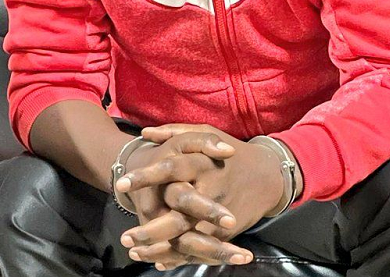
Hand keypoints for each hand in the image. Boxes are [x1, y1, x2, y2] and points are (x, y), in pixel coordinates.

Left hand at [118, 124, 283, 270]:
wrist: (268, 176)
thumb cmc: (232, 153)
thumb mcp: (207, 134)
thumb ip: (175, 132)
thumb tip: (145, 134)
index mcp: (203, 162)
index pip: (170, 168)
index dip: (146, 176)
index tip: (121, 183)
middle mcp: (210, 188)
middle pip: (176, 212)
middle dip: (150, 227)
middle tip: (126, 236)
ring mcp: (219, 213)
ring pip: (186, 236)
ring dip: (159, 247)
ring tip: (134, 250)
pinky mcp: (225, 231)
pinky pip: (199, 248)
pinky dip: (177, 255)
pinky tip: (156, 258)